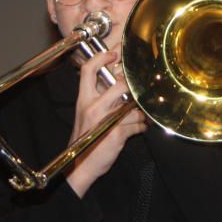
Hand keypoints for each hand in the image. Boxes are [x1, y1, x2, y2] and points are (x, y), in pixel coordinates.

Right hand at [65, 49, 146, 197]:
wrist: (80, 166)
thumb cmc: (86, 139)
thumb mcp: (86, 114)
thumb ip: (99, 98)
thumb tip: (119, 83)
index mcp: (83, 99)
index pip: (87, 70)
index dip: (101, 58)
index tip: (113, 55)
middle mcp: (92, 106)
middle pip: (118, 84)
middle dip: (133, 89)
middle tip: (138, 93)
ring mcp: (104, 119)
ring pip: (132, 106)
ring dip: (139, 113)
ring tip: (139, 117)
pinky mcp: (116, 133)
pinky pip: (137, 124)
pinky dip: (141, 127)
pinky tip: (139, 128)